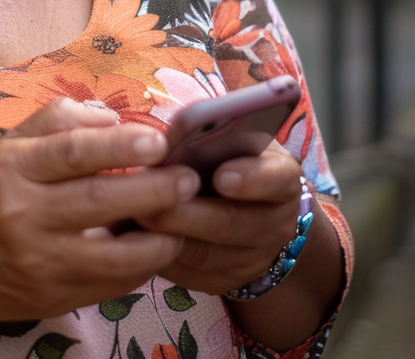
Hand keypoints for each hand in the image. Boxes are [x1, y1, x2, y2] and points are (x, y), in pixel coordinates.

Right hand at [0, 98, 200, 324]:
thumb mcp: (13, 143)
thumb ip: (59, 119)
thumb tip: (112, 118)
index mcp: (14, 167)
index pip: (72, 152)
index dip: (119, 145)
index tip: (159, 141)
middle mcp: (24, 214)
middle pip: (97, 200)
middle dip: (152, 189)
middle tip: (189, 179)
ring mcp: (41, 260)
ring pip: (112, 253)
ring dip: (158, 237)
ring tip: (186, 219)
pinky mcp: (57, 296)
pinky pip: (112, 283)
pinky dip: (143, 267)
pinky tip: (160, 247)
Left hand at [135, 141, 303, 295]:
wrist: (249, 207)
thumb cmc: (230, 155)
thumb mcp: (231, 136)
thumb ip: (210, 133)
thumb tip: (169, 137)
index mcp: (281, 177)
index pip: (276, 179)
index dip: (251, 179)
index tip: (221, 175)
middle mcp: (274, 224)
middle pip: (230, 224)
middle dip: (187, 214)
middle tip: (150, 200)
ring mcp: (251, 259)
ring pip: (204, 255)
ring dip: (164, 236)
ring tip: (133, 215)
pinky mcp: (222, 281)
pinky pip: (186, 274)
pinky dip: (157, 256)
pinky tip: (134, 238)